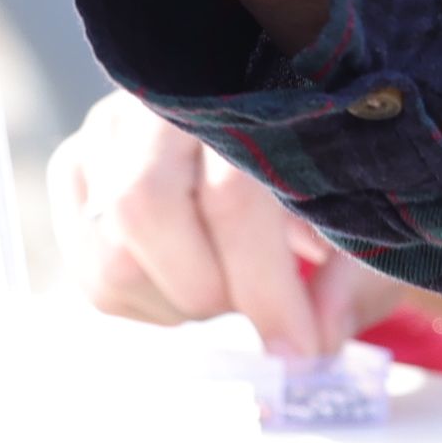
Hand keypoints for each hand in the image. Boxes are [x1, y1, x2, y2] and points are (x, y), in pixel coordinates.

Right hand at [55, 91, 396, 352]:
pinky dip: (144, 304)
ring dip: (175, 301)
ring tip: (225, 287)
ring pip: (110, 250)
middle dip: (208, 288)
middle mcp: (161, 100)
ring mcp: (108, 130)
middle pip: (146, 208)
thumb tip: (313, 343)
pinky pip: (90, 272)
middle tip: (254, 306)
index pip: (231, 191)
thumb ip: (353, 279)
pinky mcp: (76, 167)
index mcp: (245, 95)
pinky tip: (187, 280)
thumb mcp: (365, 218)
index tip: (300, 348)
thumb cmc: (330, 178)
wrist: (281, 133)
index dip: (265, 287)